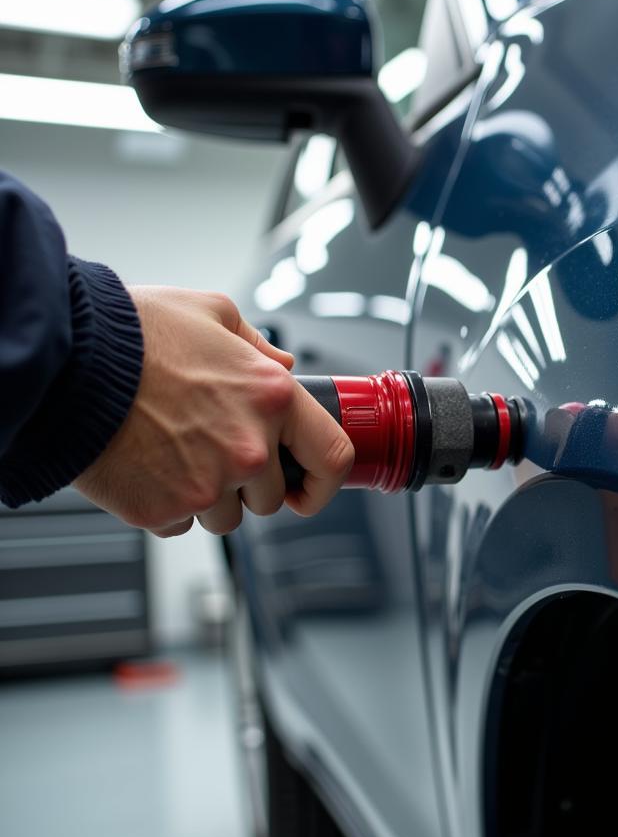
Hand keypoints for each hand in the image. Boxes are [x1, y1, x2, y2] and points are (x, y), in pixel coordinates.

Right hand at [74, 286, 352, 535]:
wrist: (65, 364)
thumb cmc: (132, 335)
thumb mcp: (211, 312)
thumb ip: (258, 346)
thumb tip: (284, 368)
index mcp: (273, 398)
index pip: (333, 458)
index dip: (325, 482)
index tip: (309, 489)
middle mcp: (250, 447)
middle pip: (270, 498)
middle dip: (247, 484)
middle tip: (207, 450)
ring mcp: (209, 484)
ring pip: (226, 518)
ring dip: (206, 496)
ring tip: (170, 452)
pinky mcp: (166, 510)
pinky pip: (181, 524)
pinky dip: (167, 505)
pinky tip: (146, 466)